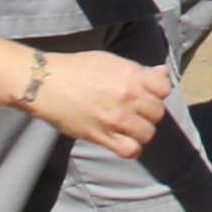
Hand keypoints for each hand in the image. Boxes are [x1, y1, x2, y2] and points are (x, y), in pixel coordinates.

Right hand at [22, 50, 171, 158]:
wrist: (46, 82)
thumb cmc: (77, 69)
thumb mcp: (110, 61)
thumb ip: (138, 70)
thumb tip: (163, 73)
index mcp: (130, 75)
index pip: (165, 88)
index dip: (158, 92)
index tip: (148, 94)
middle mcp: (126, 96)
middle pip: (158, 112)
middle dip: (148, 113)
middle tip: (134, 111)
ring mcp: (115, 117)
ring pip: (148, 133)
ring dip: (141, 131)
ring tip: (128, 126)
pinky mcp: (101, 135)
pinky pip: (130, 150)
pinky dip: (131, 149)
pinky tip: (123, 141)